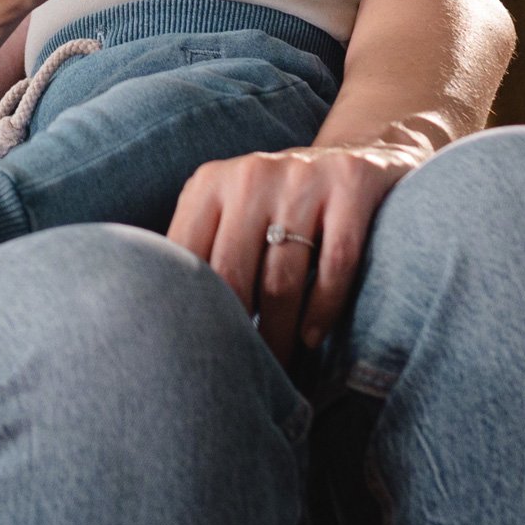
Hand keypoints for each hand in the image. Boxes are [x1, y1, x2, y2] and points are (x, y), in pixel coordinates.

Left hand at [165, 141, 418, 362]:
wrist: (359, 153)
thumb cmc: (280, 203)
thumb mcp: (232, 210)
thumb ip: (202, 251)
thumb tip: (165, 320)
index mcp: (210, 184)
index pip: (186, 257)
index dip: (190, 309)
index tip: (194, 352)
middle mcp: (251, 174)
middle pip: (232, 272)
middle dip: (233, 331)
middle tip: (239, 372)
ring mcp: (304, 177)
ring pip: (282, 277)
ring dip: (279, 332)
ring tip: (277, 363)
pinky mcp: (352, 185)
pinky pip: (335, 264)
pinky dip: (322, 309)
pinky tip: (312, 337)